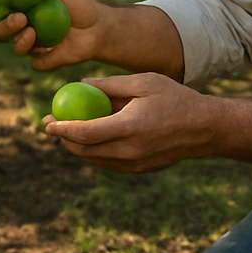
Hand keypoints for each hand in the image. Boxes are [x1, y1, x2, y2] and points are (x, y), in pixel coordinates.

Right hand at [0, 0, 103, 69]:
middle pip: (0, 32)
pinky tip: (50, 49)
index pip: (0, 9)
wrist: (98, 26)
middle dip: (5, 27)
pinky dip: (41, 58)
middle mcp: (22, 29)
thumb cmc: (78, 0)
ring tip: (33, 32)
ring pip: (15, 48)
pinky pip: (36, 64)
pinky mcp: (45, 61)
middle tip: (20, 18)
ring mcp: (33, 47)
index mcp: (21, 9)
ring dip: (20, 41)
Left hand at [42, 73, 218, 172]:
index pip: (85, 133)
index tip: (46, 121)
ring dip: (77, 146)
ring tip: (68, 129)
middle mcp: (129, 151)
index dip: (62, 129)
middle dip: (63, 139)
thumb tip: (80, 85)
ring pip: (94, 158)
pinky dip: (94, 151)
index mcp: (129, 128)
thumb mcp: (144, 83)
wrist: (205, 129)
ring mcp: (134, 164)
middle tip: (51, 124)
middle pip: (84, 150)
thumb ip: (110, 86)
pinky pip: (108, 162)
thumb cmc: (176, 99)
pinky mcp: (139, 169)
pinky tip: (91, 137)